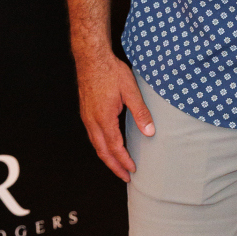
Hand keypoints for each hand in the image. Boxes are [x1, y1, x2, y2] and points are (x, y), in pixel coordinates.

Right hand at [76, 52, 154, 180]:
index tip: (133, 170)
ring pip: (96, 145)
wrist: (91, 58)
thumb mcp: (131, 90)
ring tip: (118, 166)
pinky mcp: (86, 112)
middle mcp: (92, 121)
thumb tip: (150, 132)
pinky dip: (102, 147)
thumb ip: (140, 112)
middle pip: (103, 152)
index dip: (124, 161)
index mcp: (104, 118)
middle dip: (114, 166)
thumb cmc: (111, 71)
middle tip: (126, 177)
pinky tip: (109, 146)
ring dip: (107, 158)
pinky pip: (93, 136)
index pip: (115, 147)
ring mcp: (87, 117)